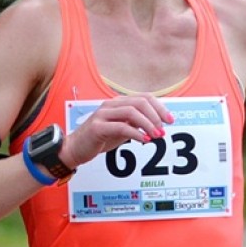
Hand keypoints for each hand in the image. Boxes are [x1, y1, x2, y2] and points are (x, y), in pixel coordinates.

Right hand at [61, 94, 178, 170]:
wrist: (75, 149)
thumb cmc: (98, 139)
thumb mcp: (121, 129)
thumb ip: (135, 124)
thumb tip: (156, 125)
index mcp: (118, 103)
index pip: (144, 98)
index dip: (160, 107)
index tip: (170, 120)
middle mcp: (111, 105)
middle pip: (140, 102)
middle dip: (156, 116)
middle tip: (163, 130)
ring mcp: (103, 114)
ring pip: (132, 112)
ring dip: (148, 124)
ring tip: (156, 135)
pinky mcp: (98, 127)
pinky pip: (121, 127)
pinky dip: (136, 133)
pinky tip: (144, 140)